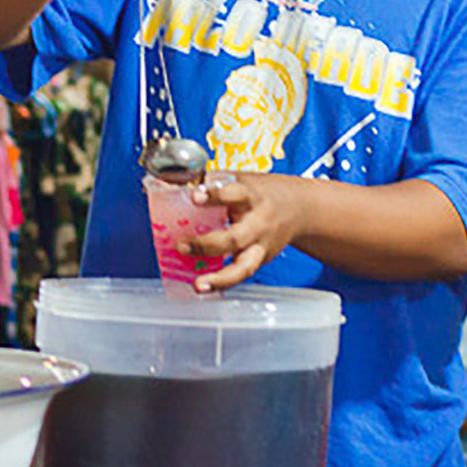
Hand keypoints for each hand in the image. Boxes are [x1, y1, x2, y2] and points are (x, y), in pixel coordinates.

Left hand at [178, 172, 316, 291]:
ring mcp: (260, 245)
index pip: (233, 194)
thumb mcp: (239, 180)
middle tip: (183, 245)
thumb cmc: (261, 192)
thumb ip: (207, 183)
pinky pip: (241, 275)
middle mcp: (258, 223)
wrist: (301, 209)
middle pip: (236, 237)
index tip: (194, 196)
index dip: (213, 195)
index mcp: (251, 196)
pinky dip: (223, 283)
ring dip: (220, 278)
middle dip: (207, 244)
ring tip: (199, 284)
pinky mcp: (259, 260)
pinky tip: (205, 286)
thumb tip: (165, 181)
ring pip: (244, 266)